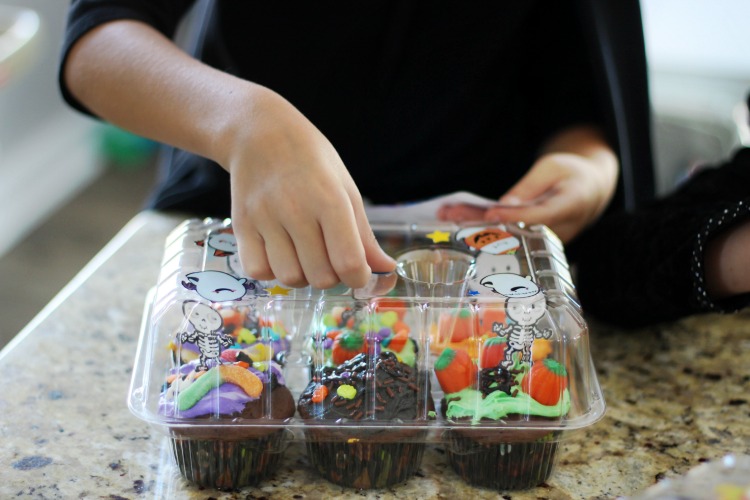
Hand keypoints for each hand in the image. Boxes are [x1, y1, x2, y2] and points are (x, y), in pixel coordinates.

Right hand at [225, 87, 394, 288]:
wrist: (259, 133)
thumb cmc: (311, 160)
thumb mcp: (345, 188)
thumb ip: (364, 234)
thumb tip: (386, 269)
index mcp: (331, 199)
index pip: (349, 263)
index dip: (359, 278)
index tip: (358, 272)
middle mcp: (296, 210)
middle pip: (320, 277)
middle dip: (332, 277)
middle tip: (329, 257)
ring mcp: (265, 218)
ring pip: (289, 278)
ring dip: (302, 276)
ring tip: (303, 254)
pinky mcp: (241, 224)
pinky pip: (258, 271)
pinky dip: (272, 271)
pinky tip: (279, 253)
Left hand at [438, 126, 617, 242]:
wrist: (589, 192)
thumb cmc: (571, 174)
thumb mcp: (553, 167)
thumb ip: (529, 187)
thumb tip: (504, 205)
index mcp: (571, 205)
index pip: (539, 216)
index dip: (514, 217)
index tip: (490, 214)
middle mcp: (558, 230)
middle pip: (515, 231)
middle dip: (480, 224)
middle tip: (449, 213)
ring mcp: (544, 242)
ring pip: (506, 237)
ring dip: (474, 227)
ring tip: (445, 214)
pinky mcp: (532, 243)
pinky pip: (506, 237)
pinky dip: (480, 228)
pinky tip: (456, 220)